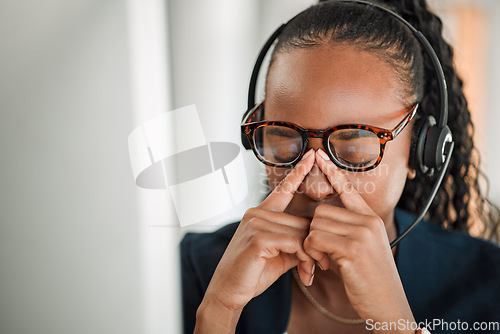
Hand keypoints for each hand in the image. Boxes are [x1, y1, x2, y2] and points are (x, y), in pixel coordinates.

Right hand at [199, 149, 315, 318]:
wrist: (229, 292)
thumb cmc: (251, 273)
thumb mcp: (278, 255)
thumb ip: (295, 243)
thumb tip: (314, 242)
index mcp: (260, 214)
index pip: (283, 189)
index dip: (298, 173)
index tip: (311, 156)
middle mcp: (257, 213)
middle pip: (301, 222)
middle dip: (315, 246)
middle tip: (322, 266)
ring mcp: (256, 223)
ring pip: (300, 233)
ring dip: (311, 256)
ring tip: (310, 274)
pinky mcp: (258, 237)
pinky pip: (294, 243)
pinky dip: (304, 259)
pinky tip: (303, 274)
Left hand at [303, 149, 414, 327]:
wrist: (389, 305)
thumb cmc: (372, 279)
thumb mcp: (365, 249)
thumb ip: (348, 230)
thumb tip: (322, 220)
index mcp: (371, 219)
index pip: (347, 189)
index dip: (332, 172)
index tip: (319, 155)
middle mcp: (368, 221)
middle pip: (322, 211)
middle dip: (315, 231)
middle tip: (322, 252)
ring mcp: (361, 234)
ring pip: (316, 223)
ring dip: (313, 243)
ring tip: (325, 259)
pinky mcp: (352, 248)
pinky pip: (316, 238)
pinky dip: (313, 252)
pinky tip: (325, 265)